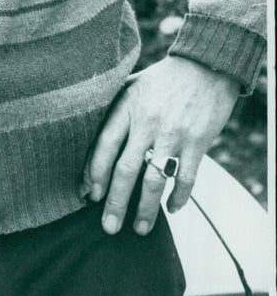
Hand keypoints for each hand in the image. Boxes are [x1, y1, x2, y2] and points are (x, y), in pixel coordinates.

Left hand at [83, 56, 238, 236]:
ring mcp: (173, 133)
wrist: (206, 66)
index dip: (95, 172)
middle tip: (108, 226)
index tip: (89, 194)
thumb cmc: (164, 78)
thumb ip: (114, 108)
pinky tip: (172, 209)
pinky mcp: (198, 142)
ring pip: (155, 179)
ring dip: (146, 209)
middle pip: (126, 169)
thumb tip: (91, 138)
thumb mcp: (132, 84)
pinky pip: (186, 178)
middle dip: (115, 202)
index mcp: (127, 106)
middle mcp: (147, 122)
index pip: (105, 144)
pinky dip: (179, 197)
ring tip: (139, 228)